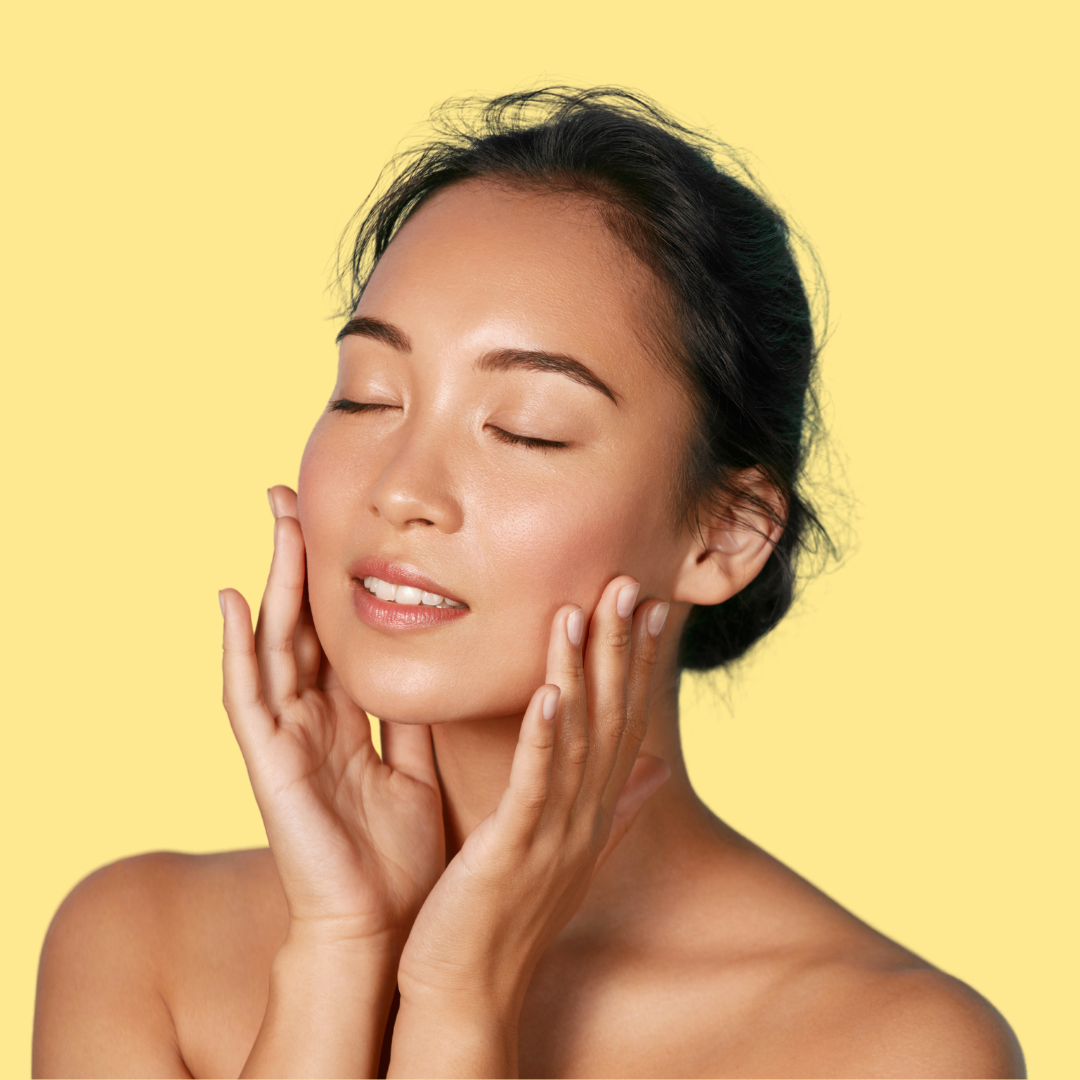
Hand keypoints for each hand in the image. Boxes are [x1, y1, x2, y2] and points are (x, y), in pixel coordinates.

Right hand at [220, 486, 444, 950]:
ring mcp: (284, 739)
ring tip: (275, 519)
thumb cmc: (395, 859)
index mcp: (346, 723)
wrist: (380, 930)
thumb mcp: (415, 770)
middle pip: (301, 625)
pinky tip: (230, 600)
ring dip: (272, 581)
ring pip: (274, 644)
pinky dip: (236, 648)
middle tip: (295, 495)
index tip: (342, 526)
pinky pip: (245, 697)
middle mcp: (310, 721)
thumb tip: (441, 669)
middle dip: (298, 562)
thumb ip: (415, 721)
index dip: (335, 583)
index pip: (335, 636)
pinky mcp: (268, 764)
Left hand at [390, 576, 670, 1076]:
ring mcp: (553, 833)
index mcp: (591, 809)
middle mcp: (584, 815)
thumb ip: (616, 806)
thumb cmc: (509, 915)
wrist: (469, 993)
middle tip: (629, 583)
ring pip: (576, 738)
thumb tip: (659, 770)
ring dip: (583, 672)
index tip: (650, 606)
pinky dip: (544, 736)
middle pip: (610, 718)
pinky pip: (533, 784)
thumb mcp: (570, 850)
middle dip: (620, 649)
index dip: (639, 663)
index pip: (624, 721)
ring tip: (585, 609)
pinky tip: (548, 691)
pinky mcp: (513, 851)